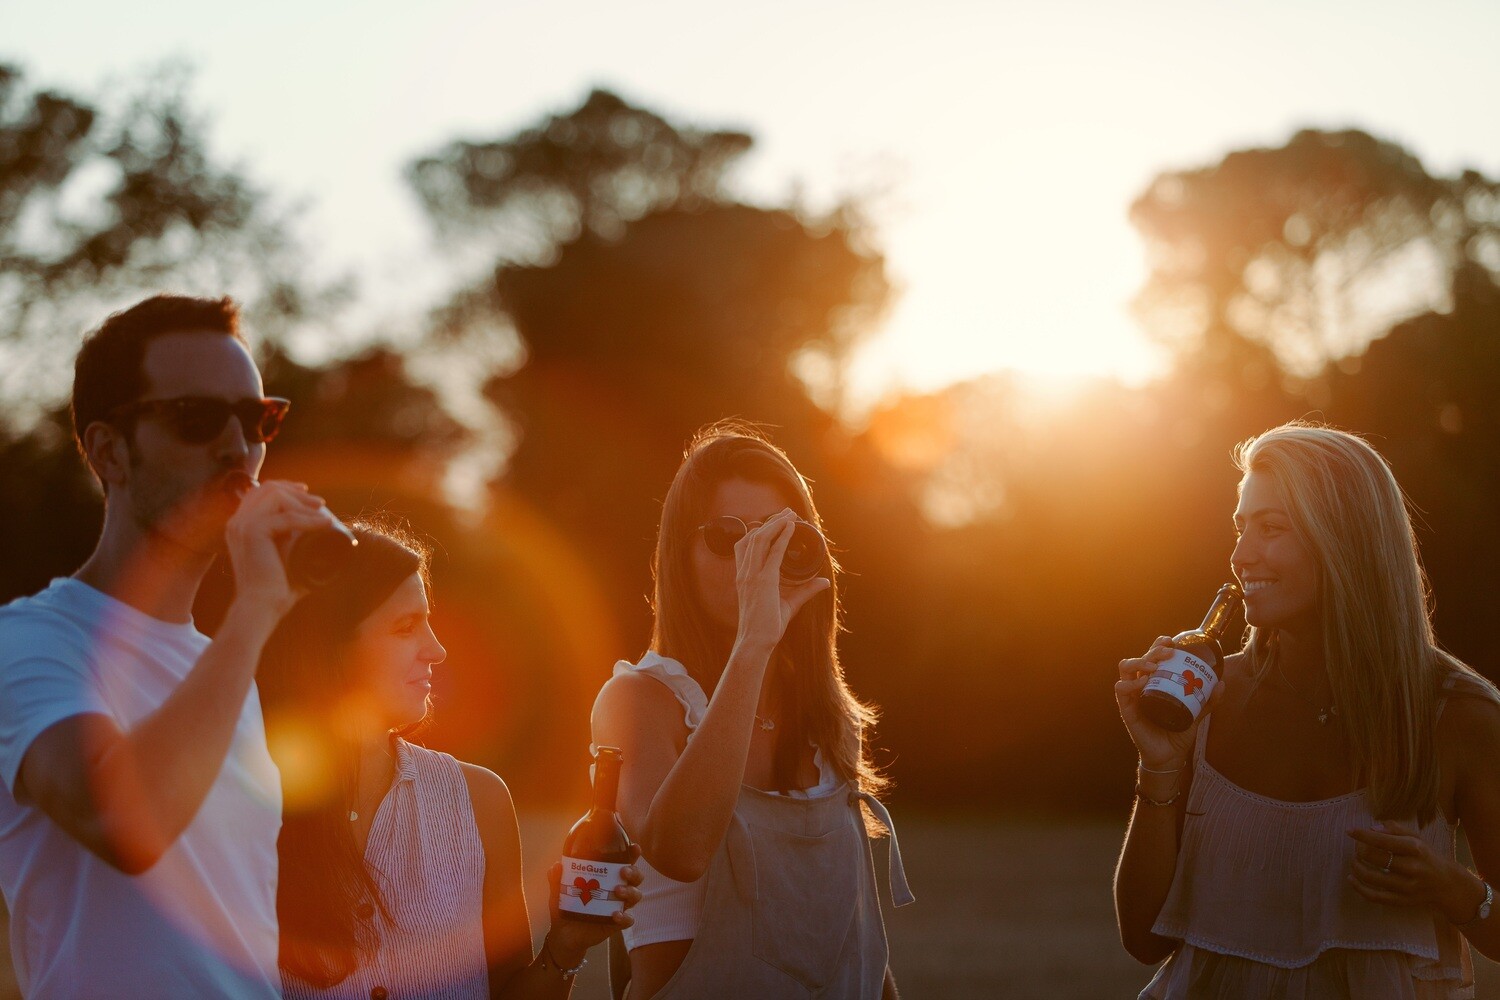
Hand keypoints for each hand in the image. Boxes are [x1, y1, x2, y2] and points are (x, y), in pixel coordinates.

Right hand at [224, 479, 337, 617]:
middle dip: (296, 492)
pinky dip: (309, 520)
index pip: (259, 492)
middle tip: (320, 503)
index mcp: (240, 526)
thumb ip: (295, 542)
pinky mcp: (253, 533)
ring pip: (276, 496)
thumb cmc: (276, 589)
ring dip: (303, 503)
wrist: (261, 608)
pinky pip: (287, 518)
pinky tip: (326, 524)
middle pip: (268, 489)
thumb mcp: (286, 556)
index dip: (285, 487)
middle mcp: (237, 522)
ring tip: (324, 514)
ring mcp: (242, 526)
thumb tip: (325, 532)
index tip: (307, 492)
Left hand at [544, 845, 643, 966]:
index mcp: (607, 878)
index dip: (632, 855)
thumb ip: (556, 880)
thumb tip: (556, 866)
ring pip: (635, 895)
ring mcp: (618, 906)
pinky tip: (615, 915)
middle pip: (636, 878)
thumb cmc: (566, 908)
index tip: (634, 848)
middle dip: (633, 872)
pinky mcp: (616, 923)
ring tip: (618, 891)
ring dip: (630, 891)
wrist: (564, 935)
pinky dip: (625, 917)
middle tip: (623, 871)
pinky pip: (628, 920)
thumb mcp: (559, 893)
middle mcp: (617, 890)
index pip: (624, 863)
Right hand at [733, 509, 830, 651]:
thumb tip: (825, 582)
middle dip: (771, 522)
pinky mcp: (763, 581)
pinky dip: (781, 537)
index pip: (745, 544)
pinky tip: (791, 528)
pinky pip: (773, 553)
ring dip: (776, 524)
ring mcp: (752, 576)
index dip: (759, 530)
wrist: (756, 642)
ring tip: (790, 515)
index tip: (776, 521)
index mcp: (744, 576)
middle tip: (787, 512)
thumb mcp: (789, 603)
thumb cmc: (767, 626)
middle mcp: (745, 573)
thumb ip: (805, 590)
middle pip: (754, 537)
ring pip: (761, 540)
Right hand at [1115, 637, 1215, 768]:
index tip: (1171, 642)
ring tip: (1153, 666)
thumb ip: (1208, 700)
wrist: (1169, 755)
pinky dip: (1129, 683)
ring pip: (1126, 668)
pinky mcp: (1126, 708)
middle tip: (1168, 652)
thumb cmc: (1178, 731)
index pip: (1153, 657)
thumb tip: (1222, 683)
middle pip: (1141, 658)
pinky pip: (1121, 690)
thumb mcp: (1197, 713)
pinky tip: (1142, 683)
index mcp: (1156, 682)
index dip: (1158, 645)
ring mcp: (1132, 695)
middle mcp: (1142, 684)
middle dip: (1153, 651)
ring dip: (1138, 662)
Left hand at [1347, 821, 1481, 921]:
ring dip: (1356, 867)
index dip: (1362, 835)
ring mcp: (1407, 886)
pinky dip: (1359, 888)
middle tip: (1357, 847)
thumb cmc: (1427, 857)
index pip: (1382, 840)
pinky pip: (1375, 897)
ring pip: (1371, 877)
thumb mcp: (1417, 838)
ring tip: (1354, 861)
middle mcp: (1411, 868)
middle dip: (1359, 849)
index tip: (1349, 831)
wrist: (1448, 885)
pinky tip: (1352, 879)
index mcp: (1415, 849)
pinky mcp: (1402, 900)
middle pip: (1373, 857)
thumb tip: (1372, 828)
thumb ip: (1395, 829)